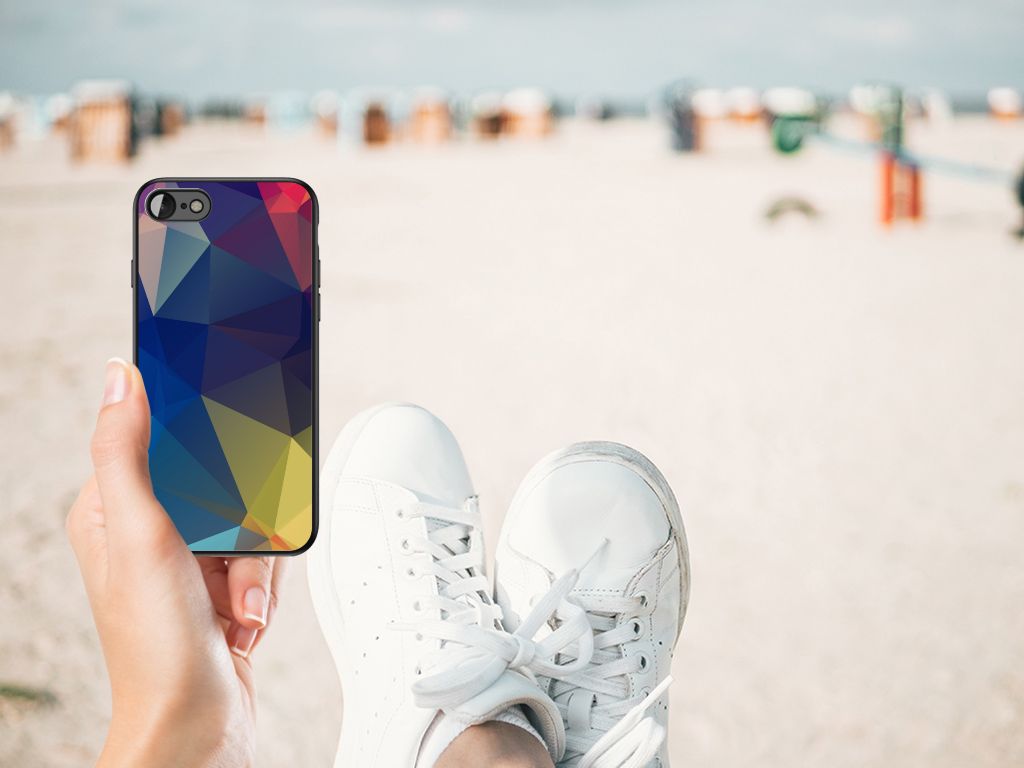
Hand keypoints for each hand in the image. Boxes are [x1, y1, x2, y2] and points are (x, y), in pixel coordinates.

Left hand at [66, 359, 285, 766]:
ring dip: (254, 566)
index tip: (219, 433)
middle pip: (219, 480)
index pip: (153, 439)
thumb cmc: (157, 647)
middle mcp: (148, 532)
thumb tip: (120, 377)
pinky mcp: (220, 586)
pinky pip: (262, 557)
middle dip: (239, 524)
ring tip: (236, 604)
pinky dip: (262, 588)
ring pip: (249, 519)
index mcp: (111, 510)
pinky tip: (243, 619)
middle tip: (225, 561)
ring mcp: (187, 561)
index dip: (191, 435)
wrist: (198, 726)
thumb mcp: (140, 534)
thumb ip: (126, 451)